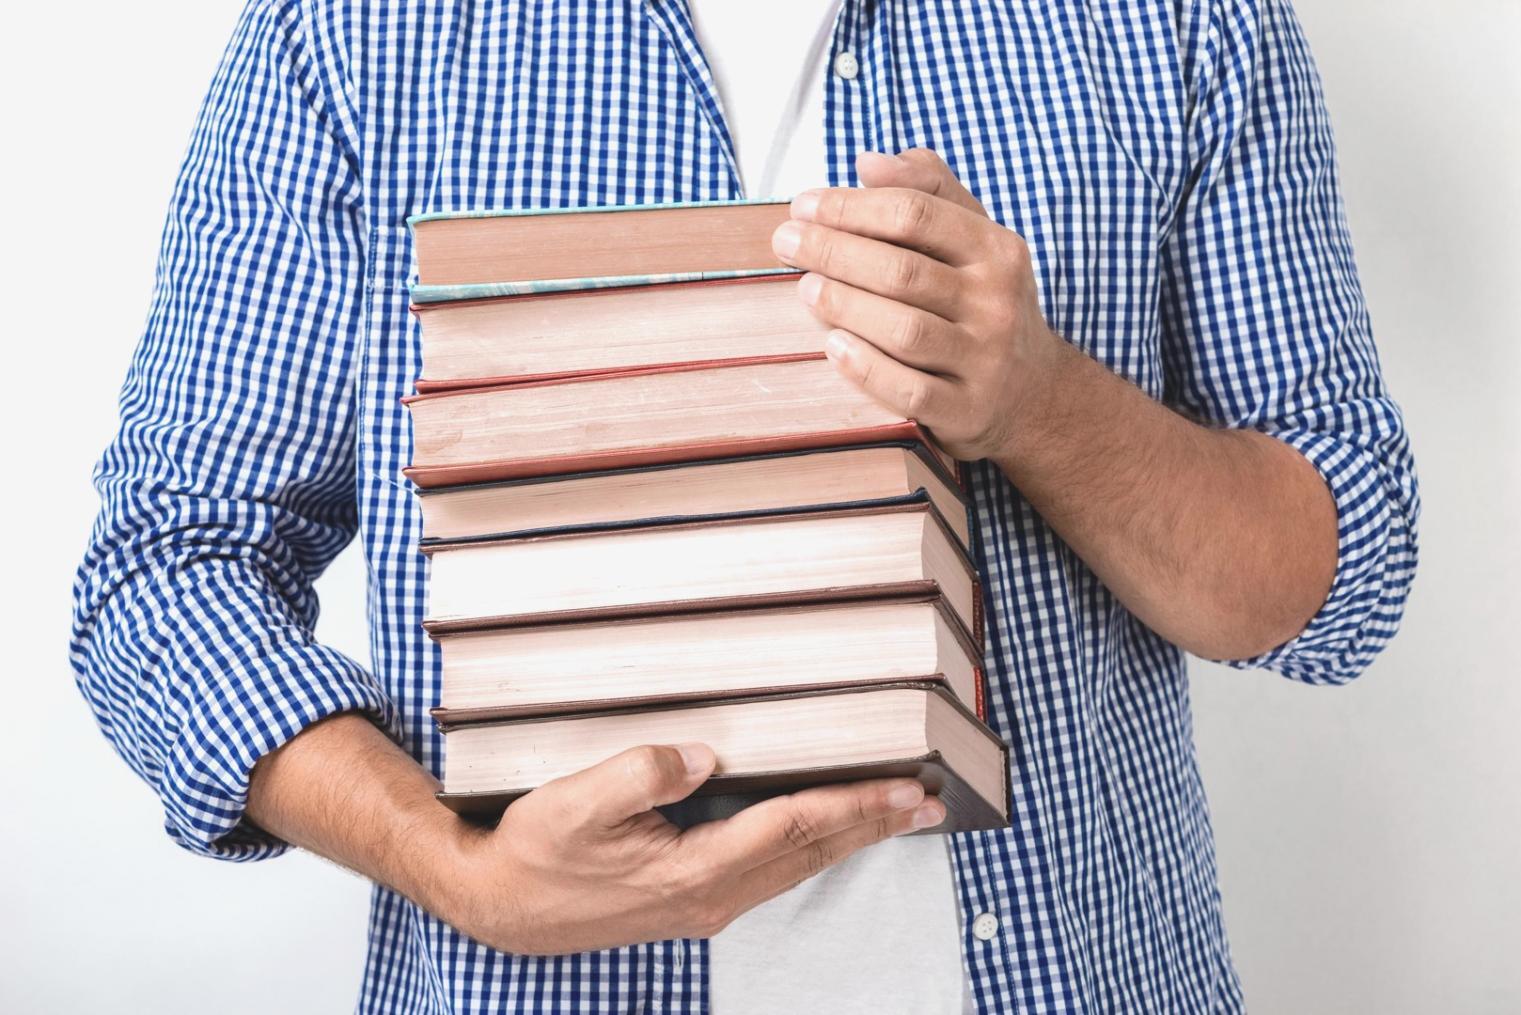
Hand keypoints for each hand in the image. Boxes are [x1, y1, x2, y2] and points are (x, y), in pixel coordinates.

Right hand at [435, 743, 945, 954]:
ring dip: (847, 838)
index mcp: (691, 871)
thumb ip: (642, 773)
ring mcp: (704, 905)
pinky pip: (771, 873)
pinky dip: (809, 848)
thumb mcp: (576, 803)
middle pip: (808, 854)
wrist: (500, 906)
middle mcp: (710, 897)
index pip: (791, 829)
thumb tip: (705, 755)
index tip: (902, 790)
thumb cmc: (533, 852)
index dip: (851, 806)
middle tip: (925, 803)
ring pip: (795, 867)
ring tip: (892, 816)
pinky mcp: (692, 901)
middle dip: (871, 826)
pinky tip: (821, 834)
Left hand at [771, 147, 1069, 462]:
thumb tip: (868, 162)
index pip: (916, 215)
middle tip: (786, 241)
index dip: (852, 207)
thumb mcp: (973, 239)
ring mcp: (984, 360)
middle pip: (903, 271)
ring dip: (845, 306)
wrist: (1032, 392)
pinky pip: (910, 390)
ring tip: (805, 288)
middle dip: (835, 251)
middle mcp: (997, 303)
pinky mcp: (966, 410)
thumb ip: (928, 191)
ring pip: (905, 331)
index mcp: (996, 250)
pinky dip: (866, 368)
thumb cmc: (982, 303)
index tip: (804, 205)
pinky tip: (832, 346)